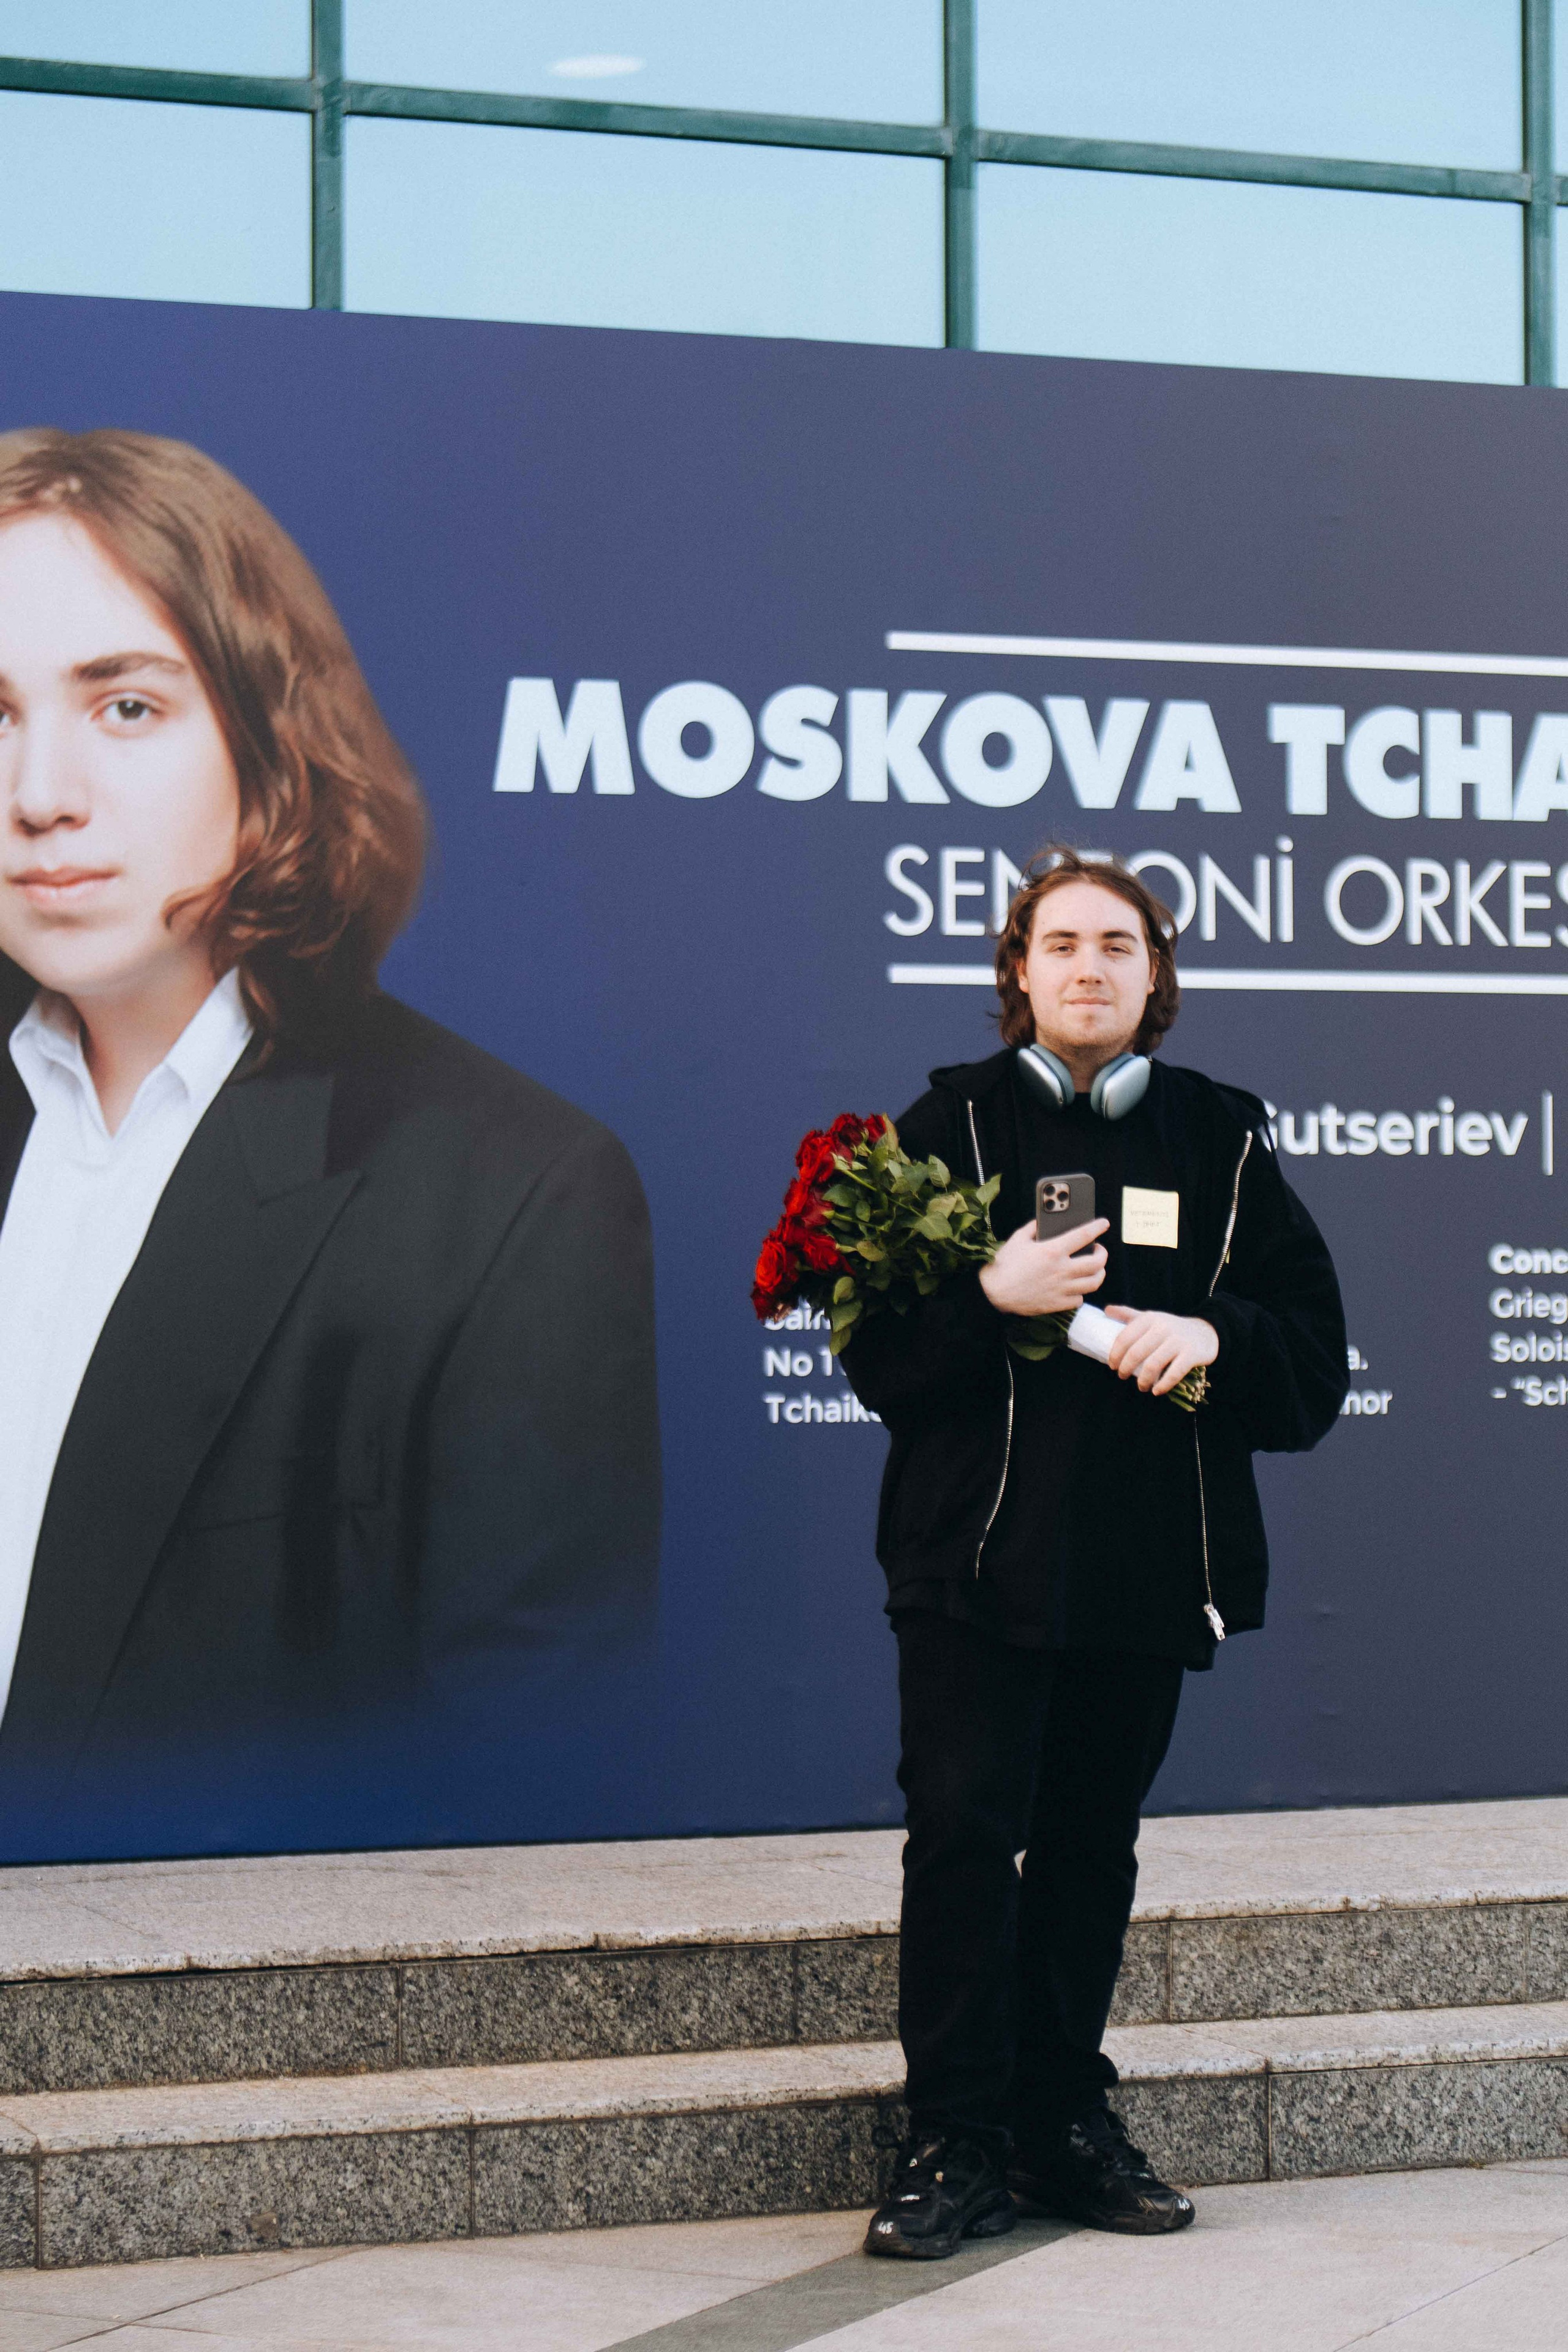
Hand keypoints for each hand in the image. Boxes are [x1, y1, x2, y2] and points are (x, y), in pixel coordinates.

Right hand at [980, 1218, 1108, 1317]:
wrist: (993, 1293)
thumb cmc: (1003, 1265)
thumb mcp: (1017, 1239)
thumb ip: (1034, 1227)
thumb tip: (1043, 1221)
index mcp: (1052, 1251)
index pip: (1083, 1235)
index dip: (1097, 1227)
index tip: (1104, 1224)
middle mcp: (1061, 1270)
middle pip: (1097, 1262)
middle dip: (1103, 1254)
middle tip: (1098, 1250)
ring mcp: (1061, 1288)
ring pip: (1094, 1282)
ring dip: (1099, 1273)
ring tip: (1094, 1268)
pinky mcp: (1057, 1303)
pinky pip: (1079, 1299)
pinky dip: (1081, 1292)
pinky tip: (1076, 1286)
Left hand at [1104, 1307, 1217, 1394]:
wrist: (1205, 1332)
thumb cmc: (1171, 1328)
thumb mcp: (1151, 1318)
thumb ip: (1129, 1315)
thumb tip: (1106, 1310)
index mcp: (1149, 1318)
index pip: (1124, 1337)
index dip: (1115, 1354)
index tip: (1112, 1366)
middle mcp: (1162, 1327)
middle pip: (1135, 1353)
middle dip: (1125, 1369)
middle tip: (1122, 1377)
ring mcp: (1178, 1341)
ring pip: (1152, 1365)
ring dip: (1143, 1380)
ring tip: (1141, 1386)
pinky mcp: (1191, 1354)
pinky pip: (1174, 1373)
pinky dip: (1163, 1385)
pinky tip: (1157, 1391)